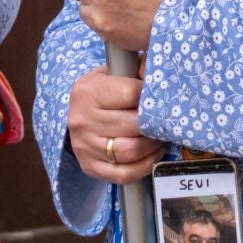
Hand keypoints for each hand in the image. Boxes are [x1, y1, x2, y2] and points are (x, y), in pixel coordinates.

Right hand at [66, 67, 161, 183]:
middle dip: (155, 124)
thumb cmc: (101, 91)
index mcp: (88, 91)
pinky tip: (152, 154)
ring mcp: (85, 146)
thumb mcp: (112, 72)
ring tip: (159, 137)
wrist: (76, 114)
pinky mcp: (89, 166)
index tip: (159, 97)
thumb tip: (159, 71)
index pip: (131, 93)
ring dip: (152, 145)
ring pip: (130, 151)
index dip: (150, 96)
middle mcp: (83, 119)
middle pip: (133, 125)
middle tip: (166, 120)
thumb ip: (136, 68)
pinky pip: (124, 174)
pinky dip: (145, 166)